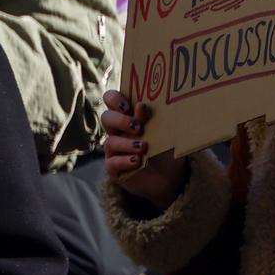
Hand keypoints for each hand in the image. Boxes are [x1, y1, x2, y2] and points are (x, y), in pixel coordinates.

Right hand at [101, 91, 186, 210]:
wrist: (168, 175)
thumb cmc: (164, 146)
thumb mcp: (162, 130)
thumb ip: (151, 119)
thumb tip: (141, 105)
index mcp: (127, 117)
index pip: (111, 100)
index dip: (114, 99)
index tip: (128, 105)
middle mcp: (117, 131)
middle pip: (106, 118)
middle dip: (121, 120)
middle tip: (138, 127)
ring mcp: (114, 150)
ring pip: (110, 142)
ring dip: (127, 143)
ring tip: (143, 147)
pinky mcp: (114, 168)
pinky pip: (112, 163)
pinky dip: (125, 161)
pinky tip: (137, 161)